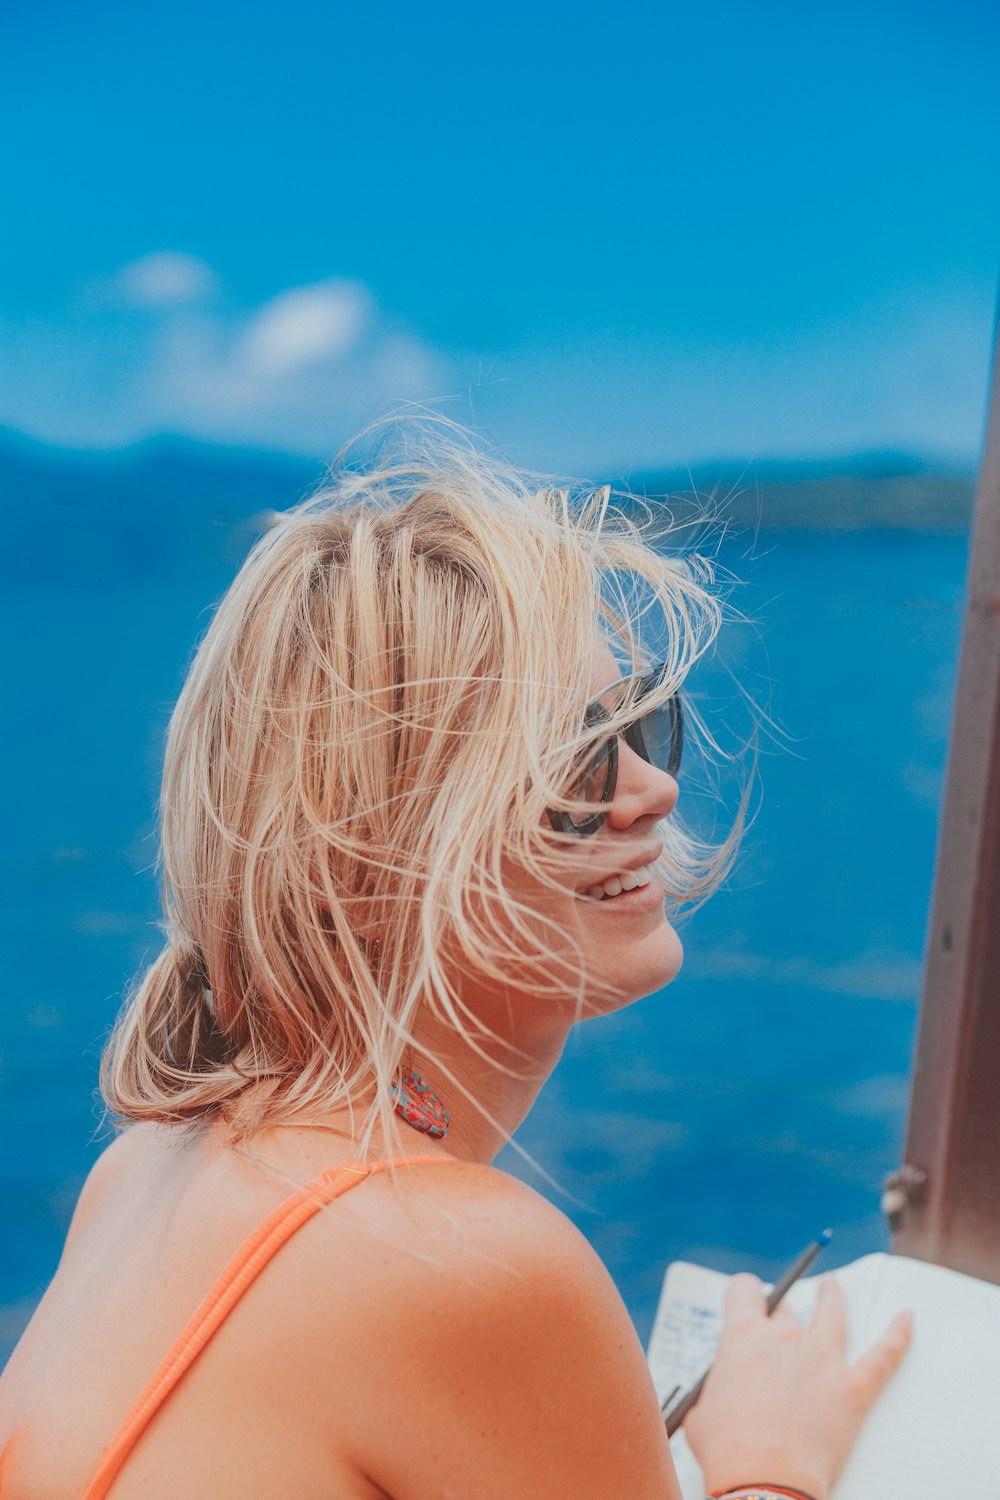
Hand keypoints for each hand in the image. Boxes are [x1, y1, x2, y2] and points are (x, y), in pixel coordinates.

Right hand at [683, 1273, 911, 1499]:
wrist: (764, 1484)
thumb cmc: (727, 1452)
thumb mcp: (701, 1410)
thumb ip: (715, 1389)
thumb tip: (723, 1393)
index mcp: (743, 1336)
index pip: (744, 1290)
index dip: (745, 1295)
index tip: (747, 1303)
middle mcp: (784, 1337)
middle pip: (787, 1311)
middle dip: (782, 1317)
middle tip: (781, 1330)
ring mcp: (823, 1360)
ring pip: (833, 1315)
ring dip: (833, 1298)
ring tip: (834, 1289)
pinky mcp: (853, 1389)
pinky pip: (884, 1355)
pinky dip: (898, 1334)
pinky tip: (906, 1318)